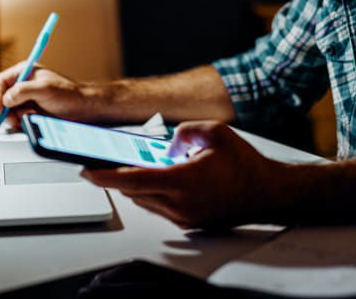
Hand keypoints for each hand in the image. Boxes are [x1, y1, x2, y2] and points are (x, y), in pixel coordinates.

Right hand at [0, 61, 101, 129]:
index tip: (1, 109)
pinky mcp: (30, 110)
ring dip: (14, 116)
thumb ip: (23, 91)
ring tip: (27, 117)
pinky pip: (16, 117)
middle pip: (1, 97)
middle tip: (13, 118)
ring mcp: (26, 98)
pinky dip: (20, 121)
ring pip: (8, 109)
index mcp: (24, 72)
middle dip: (5, 109)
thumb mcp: (45, 89)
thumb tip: (6, 99)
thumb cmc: (68, 93)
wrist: (83, 108)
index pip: (0, 82)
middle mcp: (23, 84)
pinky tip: (31, 119)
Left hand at [80, 121, 285, 227]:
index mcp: (183, 182)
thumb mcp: (215, 132)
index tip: (87, 170)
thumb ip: (185, 132)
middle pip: (135, 192)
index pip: (133, 180)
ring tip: (132, 167)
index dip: (105, 176)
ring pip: (146, 201)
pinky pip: (160, 208)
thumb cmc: (245, 165)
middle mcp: (181, 204)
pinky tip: (159, 178)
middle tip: (100, 164)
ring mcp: (185, 217)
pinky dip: (153, 193)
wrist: (268, 193)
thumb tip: (167, 143)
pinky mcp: (190, 223)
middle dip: (117, 178)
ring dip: (137, 185)